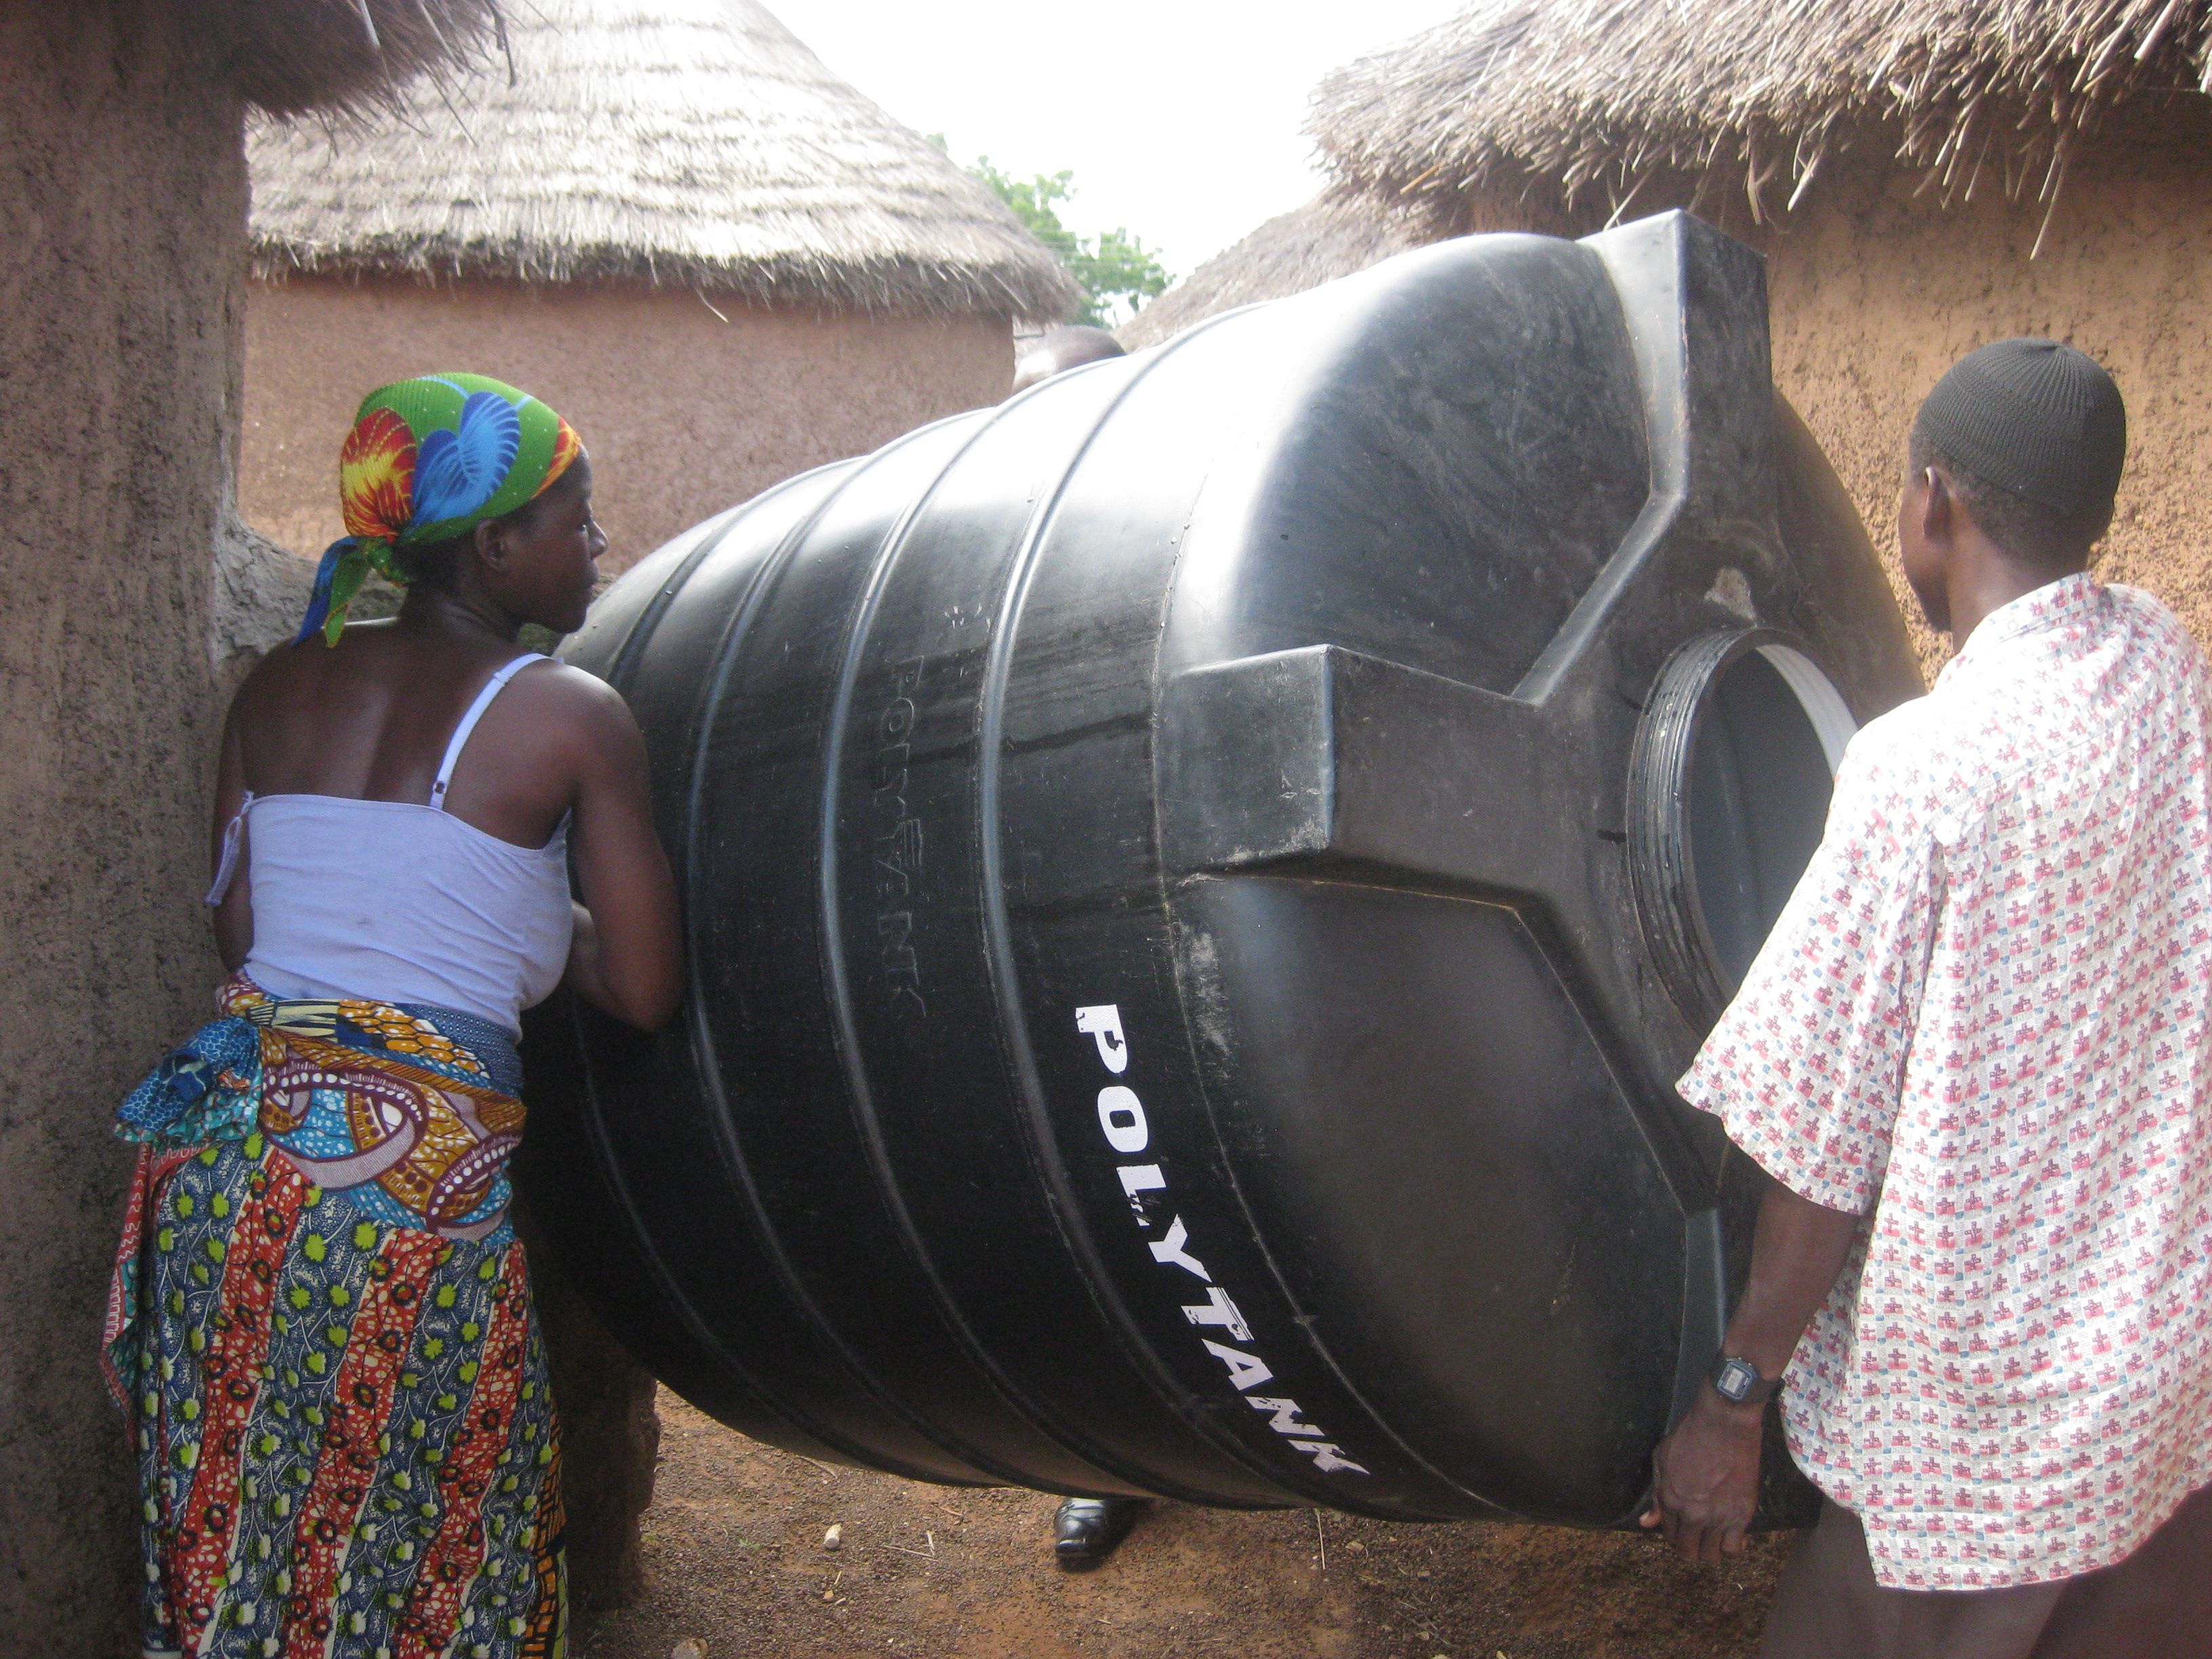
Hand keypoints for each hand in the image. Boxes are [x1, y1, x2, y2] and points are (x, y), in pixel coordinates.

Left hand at [1639, 1387, 1764, 1562]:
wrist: (1724, 1424)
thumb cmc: (1690, 1437)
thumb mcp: (1662, 1461)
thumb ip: (1657, 1496)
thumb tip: (1647, 1523)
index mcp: (1669, 1500)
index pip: (1669, 1536)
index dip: (1676, 1536)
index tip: (1684, 1530)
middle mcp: (1691, 1514)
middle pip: (1689, 1552)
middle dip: (1692, 1548)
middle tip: (1700, 1537)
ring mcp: (1717, 1517)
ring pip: (1711, 1555)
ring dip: (1712, 1550)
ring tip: (1716, 1538)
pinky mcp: (1741, 1516)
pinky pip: (1734, 1549)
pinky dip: (1733, 1549)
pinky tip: (1734, 1538)